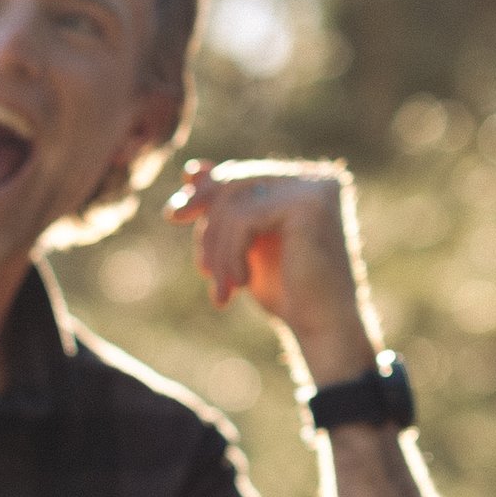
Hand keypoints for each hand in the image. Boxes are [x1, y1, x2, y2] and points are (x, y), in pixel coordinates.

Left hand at [165, 157, 378, 386]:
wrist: (321, 327)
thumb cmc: (287, 290)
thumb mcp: (244, 243)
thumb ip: (224, 207)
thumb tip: (190, 169)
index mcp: (303, 181)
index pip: (237, 175)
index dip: (202, 195)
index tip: (174, 217)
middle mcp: (313, 177)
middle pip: (232, 183)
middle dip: (207, 226)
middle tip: (204, 271)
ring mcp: (314, 187)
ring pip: (233, 202)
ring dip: (217, 249)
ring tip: (222, 286)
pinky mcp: (308, 205)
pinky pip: (243, 219)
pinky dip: (231, 254)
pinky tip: (241, 283)